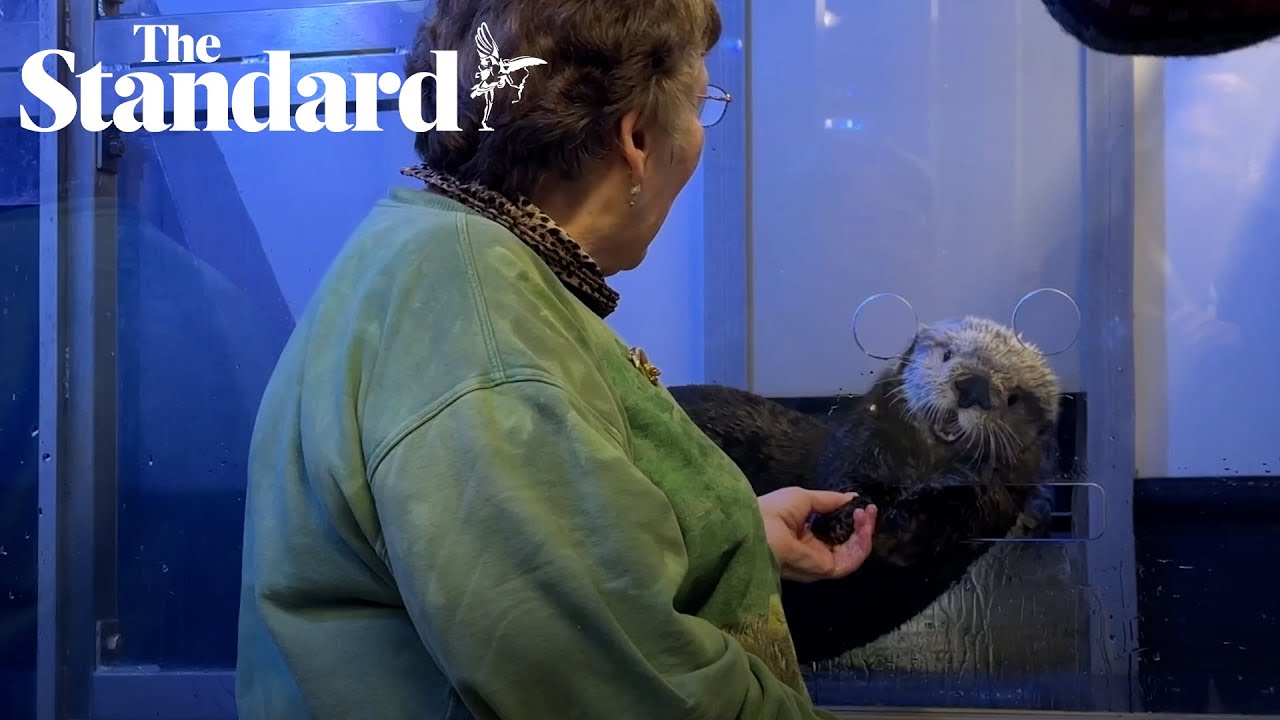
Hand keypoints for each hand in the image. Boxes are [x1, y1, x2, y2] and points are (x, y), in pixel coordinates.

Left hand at [758, 488, 876, 582]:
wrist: (757, 527)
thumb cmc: (774, 510)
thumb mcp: (804, 498)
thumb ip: (830, 501)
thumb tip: (853, 498)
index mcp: (807, 537)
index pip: (838, 533)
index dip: (852, 520)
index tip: (862, 504)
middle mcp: (816, 553)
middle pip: (849, 545)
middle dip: (863, 526)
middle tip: (869, 509)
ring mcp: (821, 563)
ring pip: (854, 552)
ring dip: (865, 533)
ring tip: (866, 513)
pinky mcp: (826, 570)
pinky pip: (852, 559)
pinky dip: (862, 542)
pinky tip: (862, 523)